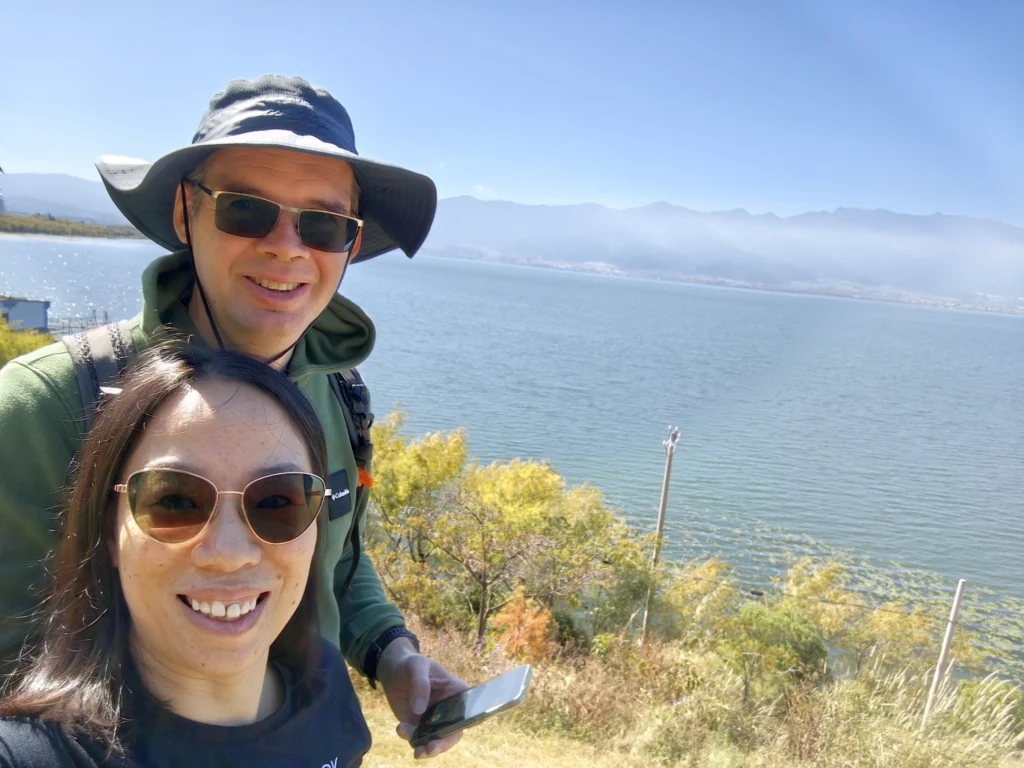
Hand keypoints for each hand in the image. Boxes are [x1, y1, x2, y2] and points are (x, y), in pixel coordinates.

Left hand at [375, 638, 469, 758]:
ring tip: (418, 751)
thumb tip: (419, 710)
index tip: (457, 730)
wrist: (393, 672)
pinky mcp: (419, 726)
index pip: (469, 708)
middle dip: (444, 743)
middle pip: (454, 730)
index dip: (468, 721)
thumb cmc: (411, 665)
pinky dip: (411, 739)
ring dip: (428, 748)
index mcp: (456, 691)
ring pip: (437, 739)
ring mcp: (434, 720)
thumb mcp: (416, 666)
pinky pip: (418, 738)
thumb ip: (420, 685)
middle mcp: (449, 709)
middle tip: (430, 748)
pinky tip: (401, 729)